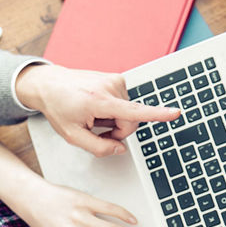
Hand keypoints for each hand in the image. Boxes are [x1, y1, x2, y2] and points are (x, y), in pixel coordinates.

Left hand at [14, 64, 178, 156]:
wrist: (49, 84)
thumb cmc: (59, 108)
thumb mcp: (72, 136)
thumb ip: (98, 147)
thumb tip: (120, 148)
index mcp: (99, 101)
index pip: (134, 111)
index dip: (158, 114)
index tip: (176, 113)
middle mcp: (110, 87)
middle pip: (131, 121)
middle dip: (118, 131)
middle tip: (98, 130)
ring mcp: (115, 80)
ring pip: (128, 112)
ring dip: (114, 120)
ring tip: (94, 115)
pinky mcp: (117, 78)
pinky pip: (125, 103)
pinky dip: (114, 110)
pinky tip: (97, 108)